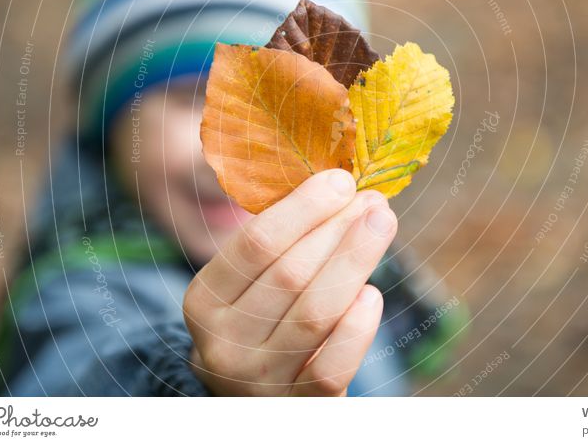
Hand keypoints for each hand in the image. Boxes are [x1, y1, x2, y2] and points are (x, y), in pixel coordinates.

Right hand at [183, 169, 396, 395]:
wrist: (254, 400)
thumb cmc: (261, 321)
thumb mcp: (251, 285)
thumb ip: (283, 243)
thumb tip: (341, 187)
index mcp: (205, 300)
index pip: (256, 244)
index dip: (304, 208)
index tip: (340, 180)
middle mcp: (222, 343)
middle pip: (291, 273)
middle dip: (338, 229)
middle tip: (373, 201)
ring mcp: (257, 380)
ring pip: (314, 313)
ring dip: (355, 261)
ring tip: (382, 225)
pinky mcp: (295, 407)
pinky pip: (331, 367)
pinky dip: (356, 327)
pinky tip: (373, 293)